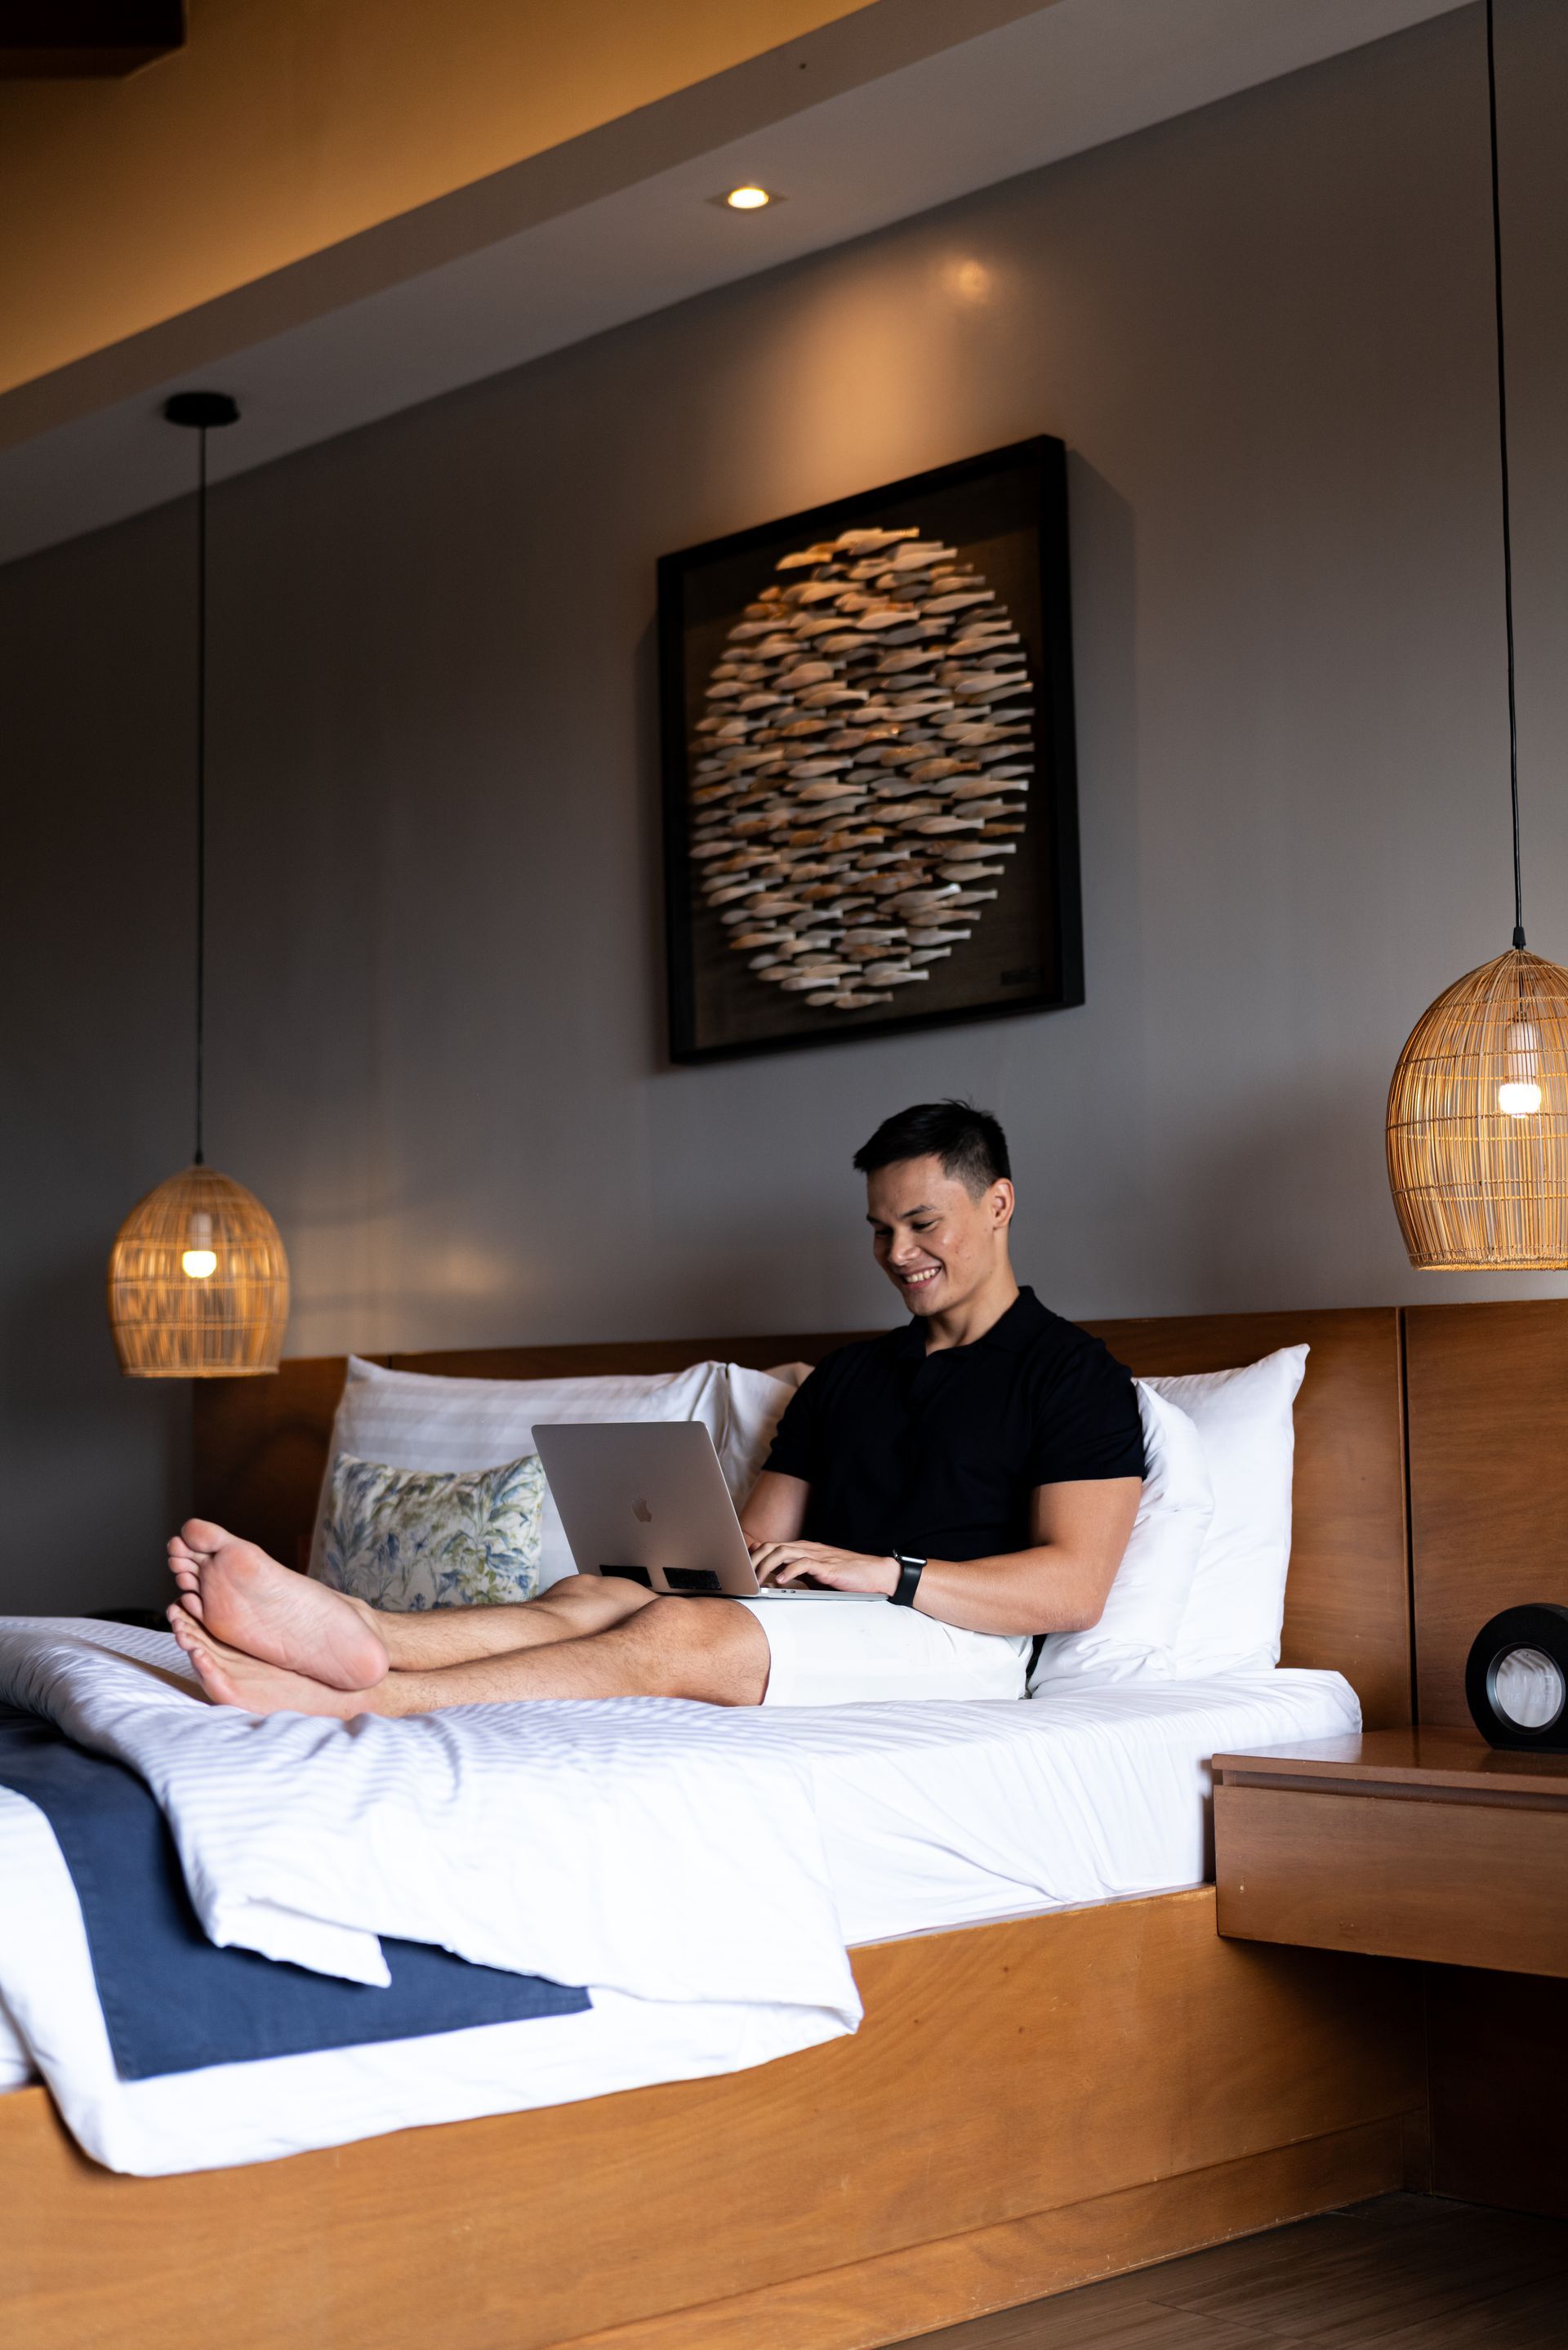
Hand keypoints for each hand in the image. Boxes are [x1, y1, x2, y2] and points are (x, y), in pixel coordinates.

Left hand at [746, 1538, 898, 1595]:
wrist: (874, 1574)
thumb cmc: (844, 1576)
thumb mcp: (813, 1574)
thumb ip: (792, 1569)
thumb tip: (769, 1572)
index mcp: (802, 1549)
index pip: (771, 1546)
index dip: (753, 1556)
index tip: (740, 1570)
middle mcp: (807, 1548)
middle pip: (772, 1546)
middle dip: (754, 1560)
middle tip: (744, 1577)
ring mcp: (817, 1556)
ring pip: (784, 1552)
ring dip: (767, 1566)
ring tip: (757, 1580)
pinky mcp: (827, 1566)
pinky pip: (804, 1564)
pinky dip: (790, 1571)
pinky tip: (781, 1581)